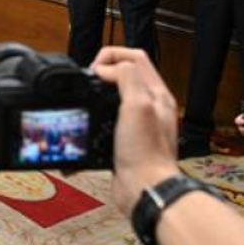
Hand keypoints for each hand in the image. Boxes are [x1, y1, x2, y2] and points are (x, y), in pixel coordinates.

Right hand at [91, 47, 181, 217]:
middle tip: (88, 81)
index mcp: (156, 94)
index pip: (135, 57)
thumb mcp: (137, 104)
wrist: (144, 189)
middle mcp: (150, 107)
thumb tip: (105, 69)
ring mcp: (138, 125)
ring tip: (87, 99)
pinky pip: (109, 122)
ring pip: (115, 98)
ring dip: (98, 95)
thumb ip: (124, 78)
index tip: (93, 68)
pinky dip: (96, 119)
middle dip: (103, 73)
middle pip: (125, 75)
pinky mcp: (126, 142)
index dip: (111, 55)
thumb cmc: (146, 153)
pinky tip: (89, 125)